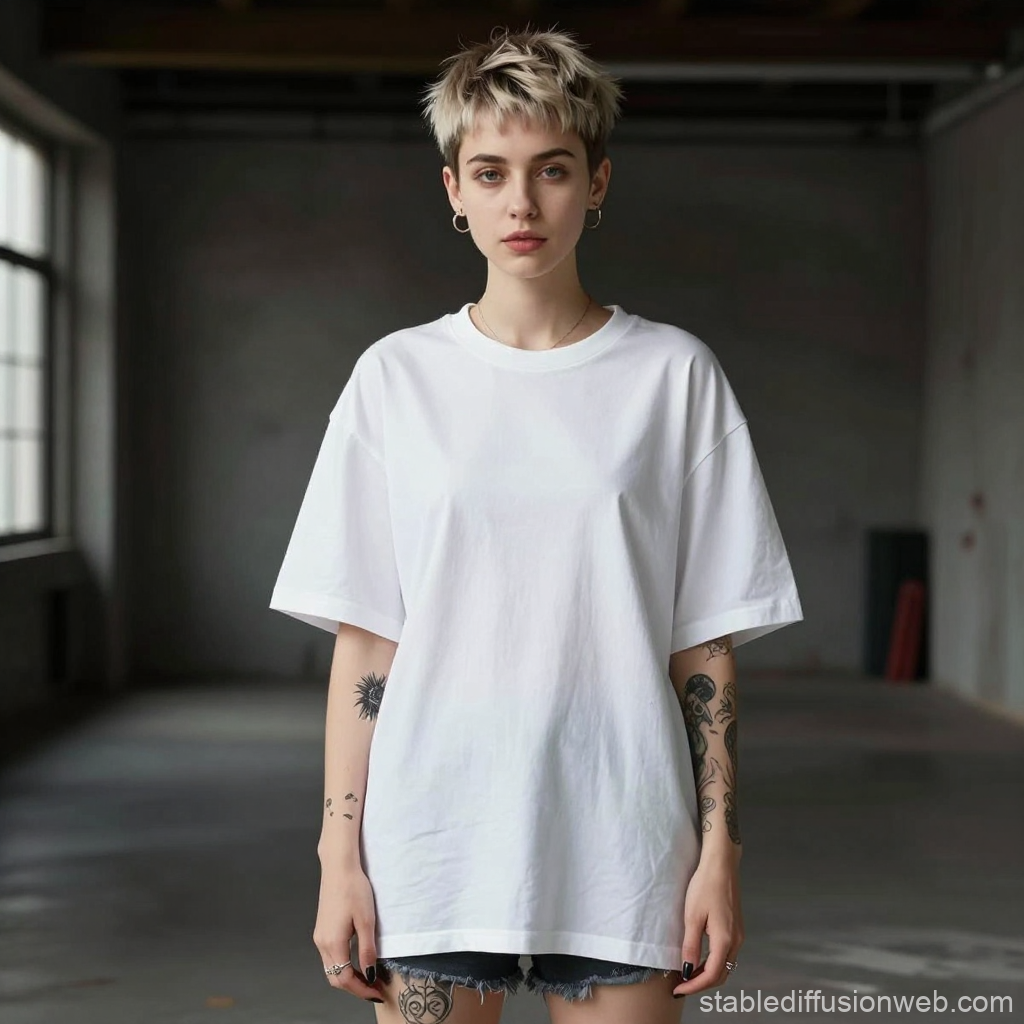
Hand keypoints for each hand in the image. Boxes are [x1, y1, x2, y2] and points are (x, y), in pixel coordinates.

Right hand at [313, 861, 383, 1003]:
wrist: (339, 867)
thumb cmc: (354, 890)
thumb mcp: (366, 921)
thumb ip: (367, 950)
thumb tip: (369, 975)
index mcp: (333, 943)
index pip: (344, 979)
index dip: (361, 990)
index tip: (377, 993)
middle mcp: (322, 944)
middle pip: (335, 978)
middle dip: (354, 987)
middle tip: (374, 988)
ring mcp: (319, 937)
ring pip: (331, 968)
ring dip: (348, 977)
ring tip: (368, 976)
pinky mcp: (321, 930)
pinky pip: (330, 957)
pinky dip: (343, 965)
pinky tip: (356, 960)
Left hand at [672, 854, 743, 997]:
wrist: (721, 865)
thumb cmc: (705, 886)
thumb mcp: (692, 916)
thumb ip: (691, 945)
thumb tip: (688, 970)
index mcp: (725, 939)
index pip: (712, 975)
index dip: (694, 986)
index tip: (678, 989)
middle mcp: (736, 941)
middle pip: (721, 974)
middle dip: (701, 984)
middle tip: (681, 985)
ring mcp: (738, 934)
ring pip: (725, 965)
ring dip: (707, 974)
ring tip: (688, 974)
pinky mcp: (736, 928)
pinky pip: (726, 954)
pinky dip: (713, 962)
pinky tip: (700, 958)